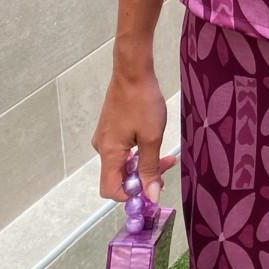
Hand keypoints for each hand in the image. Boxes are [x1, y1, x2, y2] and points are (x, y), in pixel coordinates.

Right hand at [91, 66, 178, 204]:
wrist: (133, 72)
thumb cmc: (142, 102)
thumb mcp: (151, 138)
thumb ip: (150, 168)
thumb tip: (151, 196)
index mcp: (108, 153)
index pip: (110, 190)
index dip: (131, 195)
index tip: (152, 188)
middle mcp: (102, 148)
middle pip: (118, 177)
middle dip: (142, 178)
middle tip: (166, 169)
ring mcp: (105, 137)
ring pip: (122, 163)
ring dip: (143, 164)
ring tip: (165, 156)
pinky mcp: (111, 128)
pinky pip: (122, 150)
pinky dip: (138, 152)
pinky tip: (153, 143)